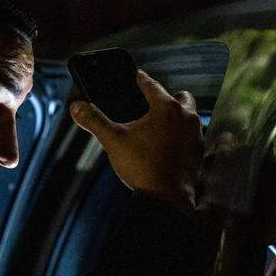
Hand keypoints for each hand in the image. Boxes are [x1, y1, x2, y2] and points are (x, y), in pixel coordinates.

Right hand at [69, 70, 201, 209]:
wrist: (166, 200)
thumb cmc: (142, 168)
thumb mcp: (113, 141)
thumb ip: (94, 121)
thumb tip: (76, 106)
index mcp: (166, 108)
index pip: (151, 84)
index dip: (140, 79)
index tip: (136, 75)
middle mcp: (186, 117)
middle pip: (178, 97)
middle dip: (166, 97)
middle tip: (151, 105)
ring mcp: (196, 135)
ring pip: (188, 115)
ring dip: (176, 116)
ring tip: (158, 126)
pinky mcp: (199, 152)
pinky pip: (192, 135)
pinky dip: (181, 135)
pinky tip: (167, 145)